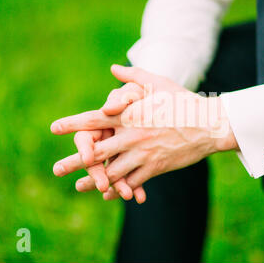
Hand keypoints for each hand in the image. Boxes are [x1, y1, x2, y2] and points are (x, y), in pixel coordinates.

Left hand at [51, 65, 237, 200]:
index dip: (72, 124)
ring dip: (93, 180)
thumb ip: (133, 76)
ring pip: (112, 172)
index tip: (55, 128)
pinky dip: (119, 189)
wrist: (208, 125)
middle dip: (74, 162)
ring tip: (77, 187)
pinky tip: (108, 194)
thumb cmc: (183, 102)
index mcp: (130, 115)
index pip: (95, 120)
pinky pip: (132, 182)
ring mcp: (143, 154)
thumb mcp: (159, 83)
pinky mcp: (155, 167)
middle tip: (56, 169)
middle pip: (97, 152)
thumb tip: (113, 68)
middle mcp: (133, 136)